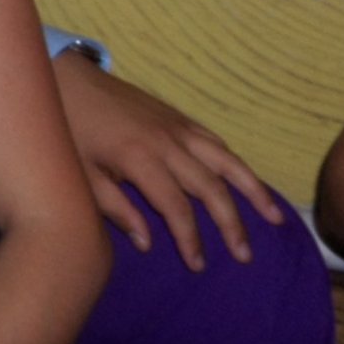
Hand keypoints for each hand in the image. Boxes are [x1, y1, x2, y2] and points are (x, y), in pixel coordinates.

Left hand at [52, 52, 286, 268]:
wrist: (68, 78)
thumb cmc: (69, 129)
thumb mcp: (82, 174)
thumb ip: (115, 209)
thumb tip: (148, 243)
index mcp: (140, 159)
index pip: (177, 208)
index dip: (190, 239)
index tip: (197, 265)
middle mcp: (167, 143)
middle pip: (211, 188)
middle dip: (231, 224)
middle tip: (244, 256)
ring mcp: (177, 127)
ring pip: (226, 160)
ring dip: (253, 190)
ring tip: (276, 218)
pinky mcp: (178, 116)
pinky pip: (215, 140)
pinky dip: (235, 162)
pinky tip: (247, 180)